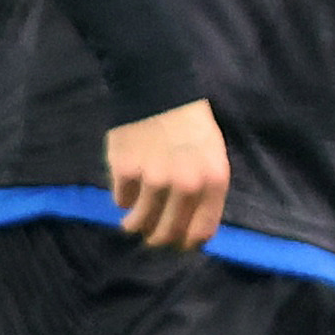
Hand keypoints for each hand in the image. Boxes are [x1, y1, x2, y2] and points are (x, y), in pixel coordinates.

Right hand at [103, 96, 230, 251]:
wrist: (158, 90)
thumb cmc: (190, 124)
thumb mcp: (212, 155)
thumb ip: (206, 190)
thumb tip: (192, 228)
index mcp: (213, 181)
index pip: (201, 230)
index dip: (188, 243)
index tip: (178, 244)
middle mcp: (186, 185)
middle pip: (169, 232)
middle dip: (159, 239)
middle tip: (152, 237)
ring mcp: (154, 180)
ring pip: (140, 222)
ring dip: (135, 225)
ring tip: (131, 223)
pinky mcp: (126, 171)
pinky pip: (121, 199)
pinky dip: (123, 199)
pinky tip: (126, 189)